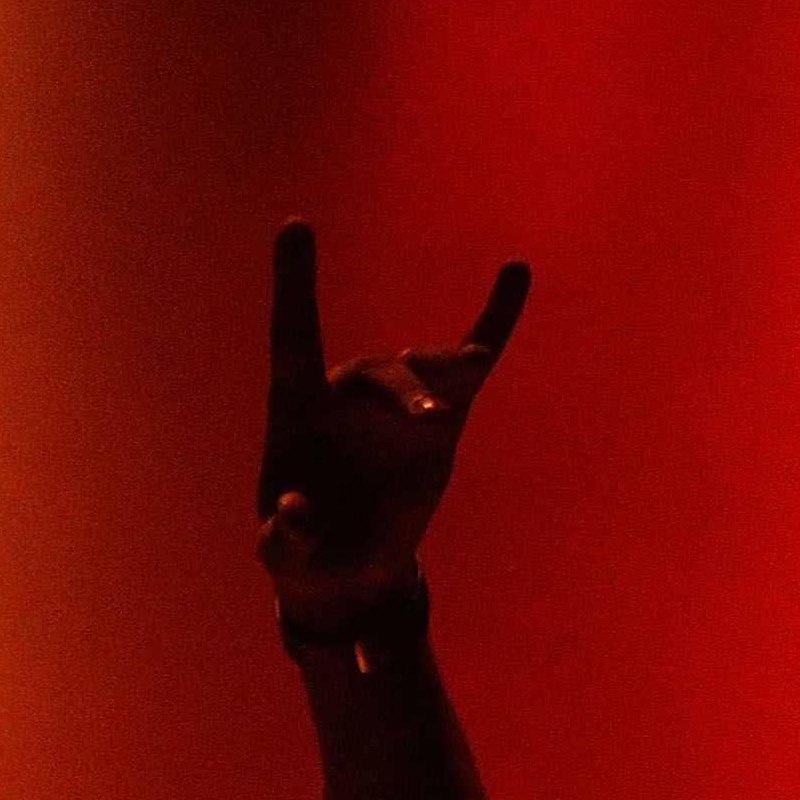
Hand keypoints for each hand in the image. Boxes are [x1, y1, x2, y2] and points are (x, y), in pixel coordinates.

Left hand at [257, 219, 526, 638]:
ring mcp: (397, 405)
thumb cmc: (303, 556)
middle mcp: (348, 395)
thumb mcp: (286, 559)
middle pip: (379, 373)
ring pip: (425, 373)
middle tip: (432, 420)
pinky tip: (515, 273)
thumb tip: (295, 512)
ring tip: (463, 392)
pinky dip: (495, 321)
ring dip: (446, 377)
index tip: (295, 226)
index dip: (294, 285)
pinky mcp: (441, 421)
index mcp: (297, 412)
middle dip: (406, 393)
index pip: (293, 337)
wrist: (347, 573)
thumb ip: (284, 540)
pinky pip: (471, 364)